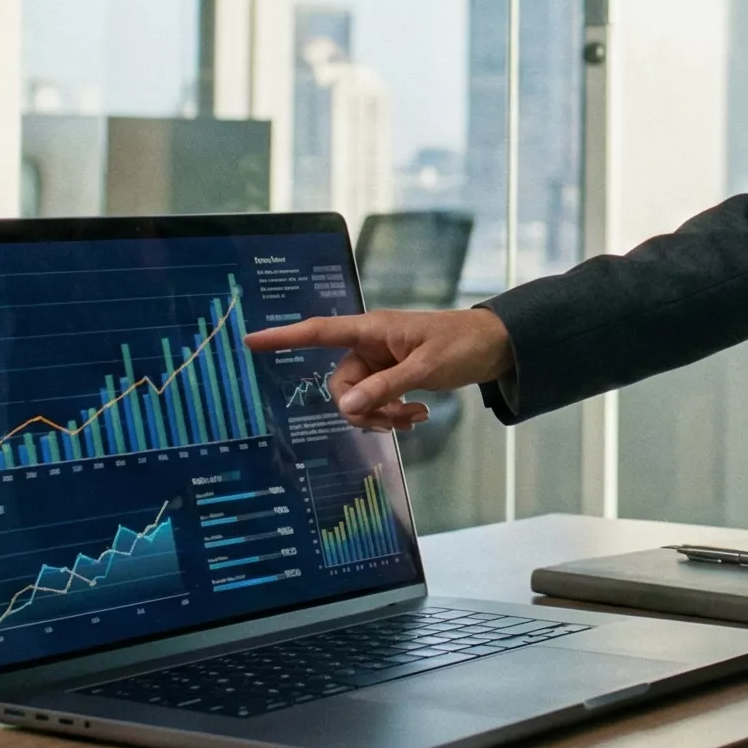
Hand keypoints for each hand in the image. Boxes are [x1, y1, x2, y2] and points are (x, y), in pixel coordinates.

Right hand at [243, 308, 515, 431]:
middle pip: (341, 384)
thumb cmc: (463, 345)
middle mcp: (370, 344)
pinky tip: (419, 414)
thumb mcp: (425, 367)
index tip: (251, 342)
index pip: (319, 331)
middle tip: (398, 419)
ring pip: (360, 399)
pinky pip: (377, 401)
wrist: (496, 346)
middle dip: (364, 408)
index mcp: (372, 329)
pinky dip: (393, 413)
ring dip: (382, 415)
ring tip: (415, 416)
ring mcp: (381, 361)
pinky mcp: (394, 375)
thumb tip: (346, 407)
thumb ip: (385, 387)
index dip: (284, 337)